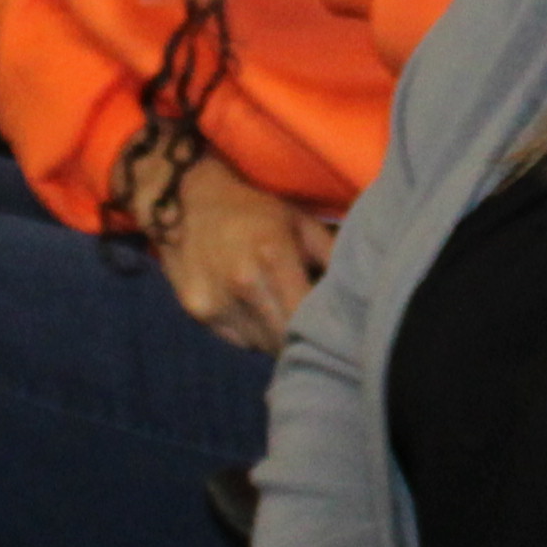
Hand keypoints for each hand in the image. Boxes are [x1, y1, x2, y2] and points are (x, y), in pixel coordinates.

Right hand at [149, 163, 342, 352]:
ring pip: (262, 345)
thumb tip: (361, 291)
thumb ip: (332, 256)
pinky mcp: (199, 313)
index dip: (323, 328)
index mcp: (273, 255)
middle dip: (301, 338)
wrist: (185, 201)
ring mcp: (218, 302)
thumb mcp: (300, 222)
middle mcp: (243, 284)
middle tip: (312, 328)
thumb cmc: (253, 210)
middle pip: (285, 339)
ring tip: (282, 313)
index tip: (333, 328)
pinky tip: (253, 309)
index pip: (307, 316)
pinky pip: (239, 340)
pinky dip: (252, 333)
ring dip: (277, 337)